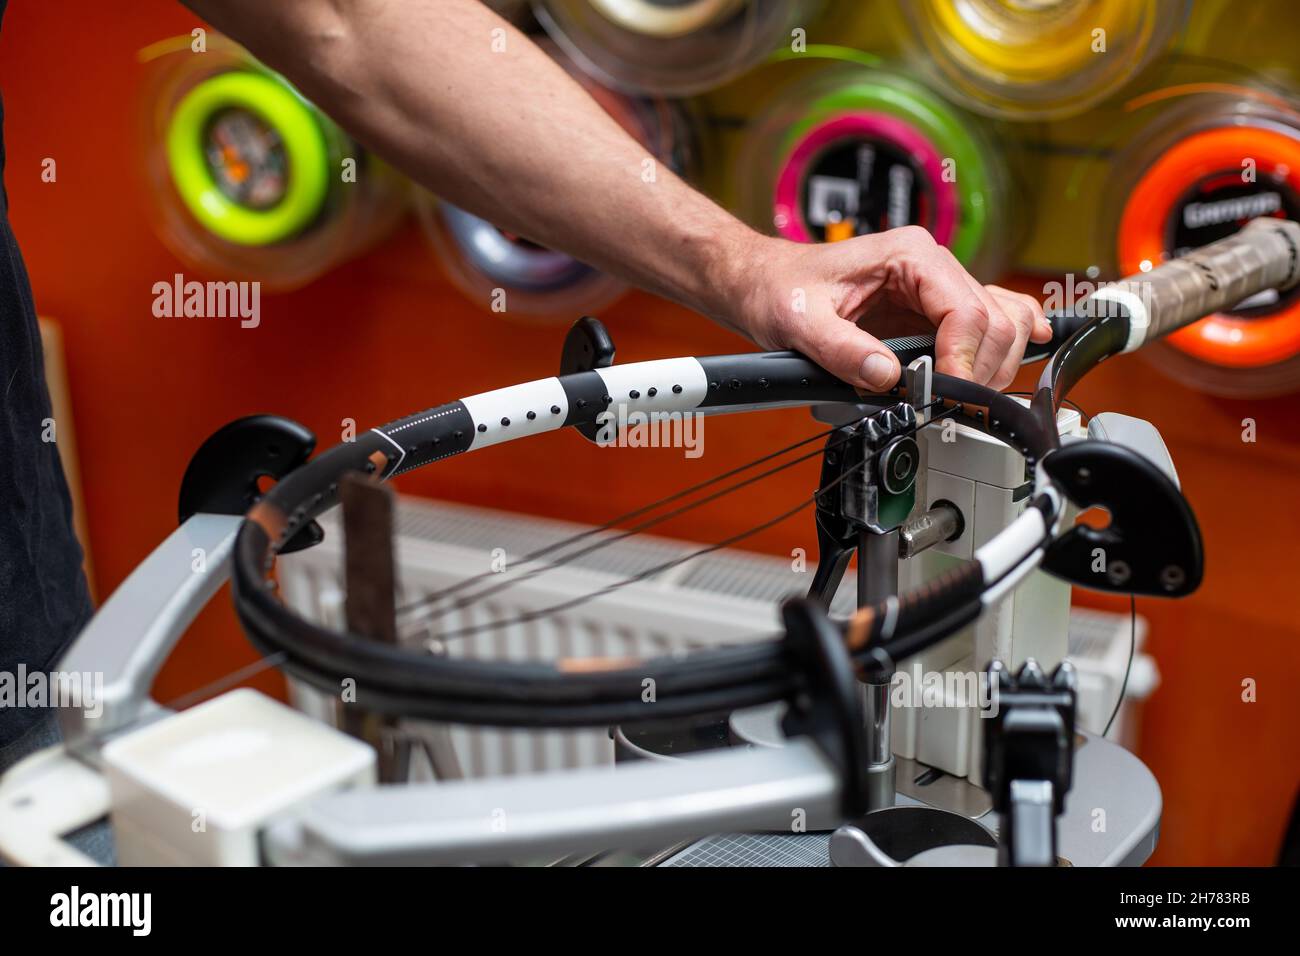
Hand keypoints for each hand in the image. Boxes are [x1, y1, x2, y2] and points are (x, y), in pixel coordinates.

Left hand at [731, 227, 1051, 390]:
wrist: (768, 284)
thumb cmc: (781, 290)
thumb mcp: (799, 321)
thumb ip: (840, 350)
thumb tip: (885, 376)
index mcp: (909, 255)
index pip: (966, 310)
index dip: (963, 359)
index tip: (943, 394)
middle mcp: (932, 266)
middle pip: (993, 321)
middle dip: (978, 369)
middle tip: (948, 404)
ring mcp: (937, 288)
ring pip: (1000, 325)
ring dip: (991, 365)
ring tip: (960, 396)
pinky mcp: (934, 311)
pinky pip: (990, 321)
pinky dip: (1006, 342)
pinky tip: (1023, 353)